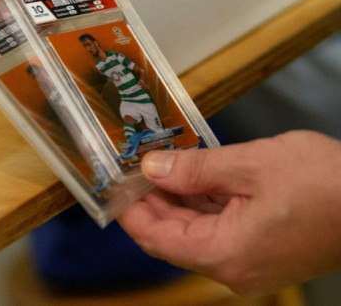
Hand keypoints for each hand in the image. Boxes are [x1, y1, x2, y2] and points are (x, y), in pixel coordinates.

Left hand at [118, 130, 340, 295]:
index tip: (113, 180)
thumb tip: (151, 169)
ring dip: (175, 201)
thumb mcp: (250, 165)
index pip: (156, 238)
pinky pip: (219, 231)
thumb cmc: (324, 182)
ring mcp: (250, 264)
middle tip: (134, 165)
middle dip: (151, 201)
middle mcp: (233, 269)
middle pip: (172, 237)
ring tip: (158, 164)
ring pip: (195, 233)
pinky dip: (202, 205)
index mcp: (224, 254)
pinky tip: (191, 177)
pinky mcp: (264, 253)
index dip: (130, 208)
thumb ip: (194, 169)